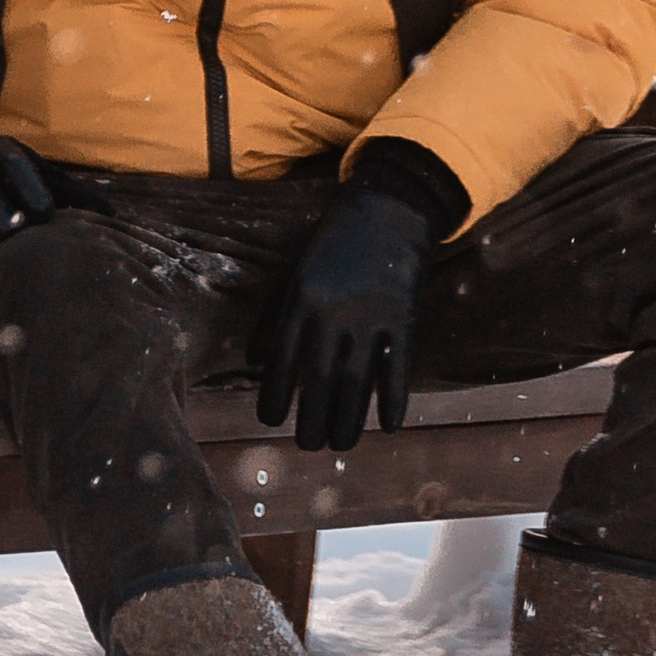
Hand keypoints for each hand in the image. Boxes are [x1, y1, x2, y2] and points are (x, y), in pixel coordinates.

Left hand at [252, 144, 463, 451]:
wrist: (387, 209)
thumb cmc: (332, 244)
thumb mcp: (294, 271)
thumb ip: (273, 316)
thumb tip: (252, 362)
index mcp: (302, 299)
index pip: (281, 358)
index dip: (273, 393)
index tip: (268, 422)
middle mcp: (334, 312)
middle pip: (319, 379)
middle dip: (311, 419)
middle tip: (307, 446)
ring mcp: (371, 316)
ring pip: (357, 382)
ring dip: (348, 419)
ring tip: (340, 445)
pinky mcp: (404, 318)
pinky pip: (398, 367)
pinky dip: (393, 399)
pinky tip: (387, 426)